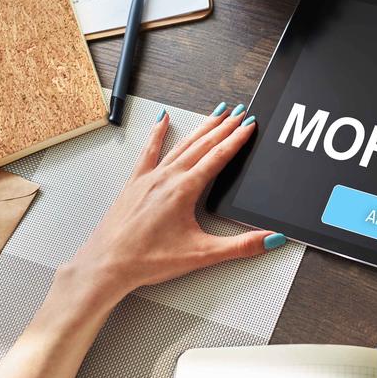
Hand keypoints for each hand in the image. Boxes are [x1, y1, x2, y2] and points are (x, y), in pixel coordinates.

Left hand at [53, 103, 282, 324]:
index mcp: (185, 190)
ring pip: (182, 144)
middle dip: (224, 126)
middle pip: (203, 144)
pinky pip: (149, 151)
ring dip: (201, 127)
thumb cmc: (146, 259)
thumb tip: (269, 239)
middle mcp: (167, 178)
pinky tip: (162, 119)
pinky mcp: (135, 183)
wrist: (107, 265)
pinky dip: (157, 133)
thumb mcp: (202, 255)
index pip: (219, 157)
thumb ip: (240, 246)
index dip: (238, 138)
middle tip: (240, 112)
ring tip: (216, 114)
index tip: (250, 124)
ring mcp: (150, 178)